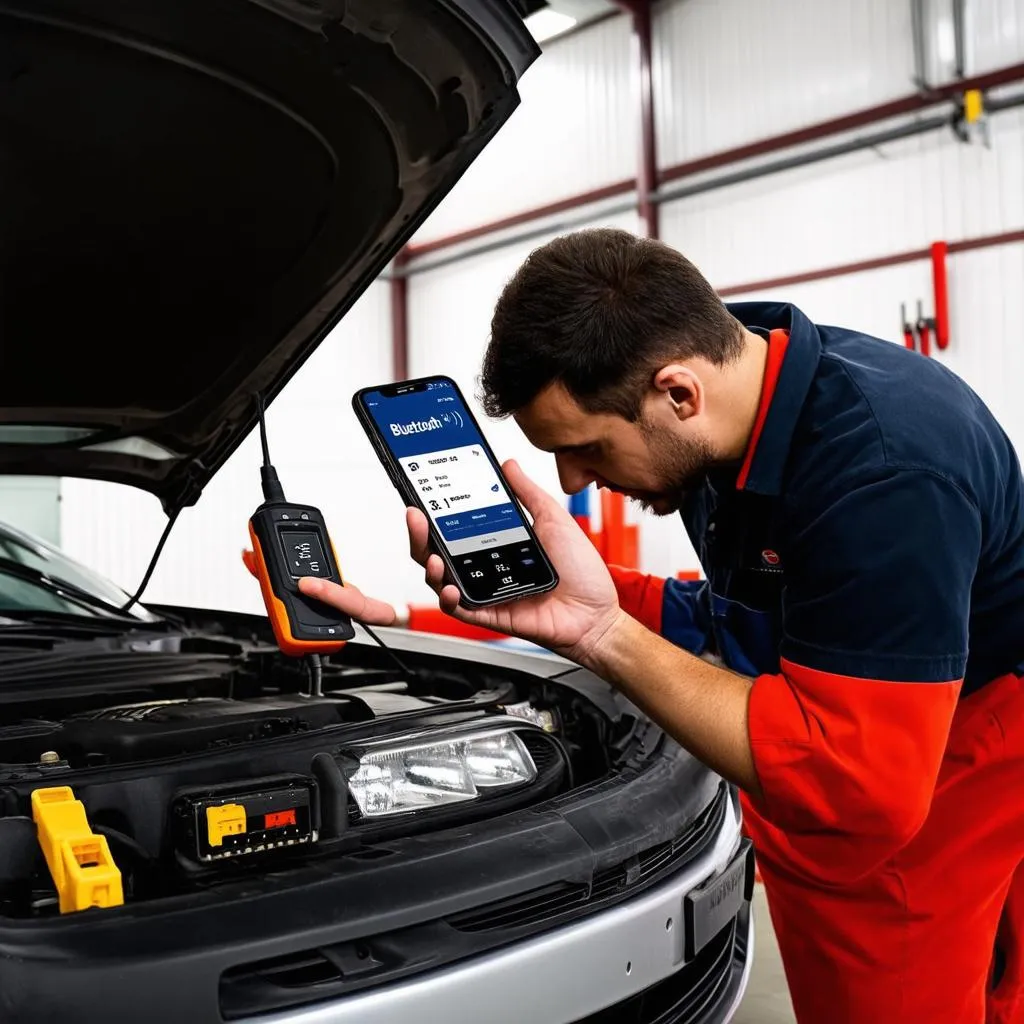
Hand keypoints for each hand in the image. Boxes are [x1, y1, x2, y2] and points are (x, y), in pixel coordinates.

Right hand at [299, 460, 625, 664]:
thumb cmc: (580, 572)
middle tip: (415, 517)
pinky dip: (450, 599)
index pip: (457, 526)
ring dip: (430, 566)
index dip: (436, 512)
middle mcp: (486, 567)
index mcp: (498, 542)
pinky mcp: (490, 615)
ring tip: (433, 556)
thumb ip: (528, 494)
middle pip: (439, 551)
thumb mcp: (554, 521)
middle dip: (420, 534)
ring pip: (442, 580)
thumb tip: (509, 465)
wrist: (597, 613)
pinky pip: (460, 610)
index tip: (424, 495)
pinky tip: (451, 587)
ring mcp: (486, 591)